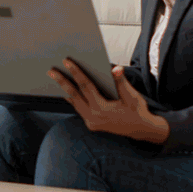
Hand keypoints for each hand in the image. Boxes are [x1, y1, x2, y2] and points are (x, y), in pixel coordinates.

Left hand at [49, 61, 169, 143]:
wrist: (141, 129)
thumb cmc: (137, 111)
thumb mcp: (132, 96)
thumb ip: (121, 82)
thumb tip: (115, 68)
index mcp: (102, 110)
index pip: (86, 87)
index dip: (76, 73)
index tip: (67, 62)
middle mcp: (93, 118)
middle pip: (74, 96)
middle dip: (62, 82)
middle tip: (50, 71)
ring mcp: (91, 122)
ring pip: (74, 103)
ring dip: (64, 90)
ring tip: (54, 77)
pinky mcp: (91, 123)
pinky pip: (78, 108)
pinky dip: (72, 98)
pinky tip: (65, 89)